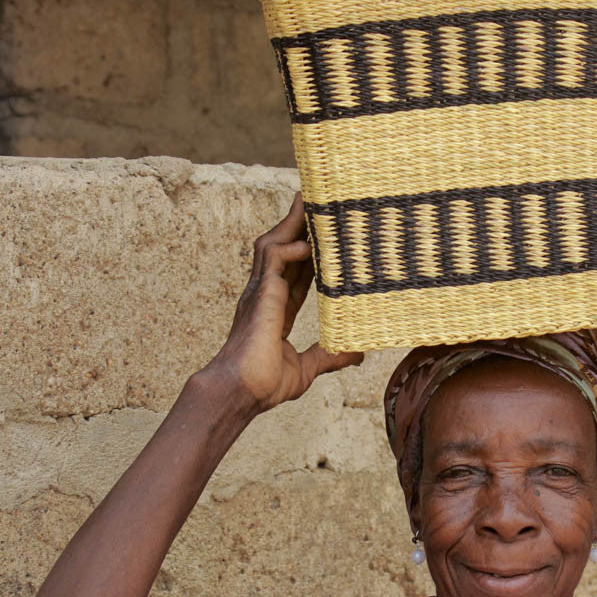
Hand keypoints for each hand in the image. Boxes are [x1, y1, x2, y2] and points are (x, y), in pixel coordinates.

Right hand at [206, 192, 361, 414]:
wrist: (240, 393)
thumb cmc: (263, 384)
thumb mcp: (306, 368)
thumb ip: (329, 357)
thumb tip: (356, 355)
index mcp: (274, 310)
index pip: (294, 272)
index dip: (308, 253)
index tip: (324, 236)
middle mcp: (264, 295)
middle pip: (281, 250)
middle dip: (296, 226)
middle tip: (315, 202)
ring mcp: (260, 293)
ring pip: (273, 245)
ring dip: (290, 225)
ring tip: (309, 204)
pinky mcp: (260, 297)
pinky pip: (273, 261)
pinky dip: (289, 248)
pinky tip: (308, 245)